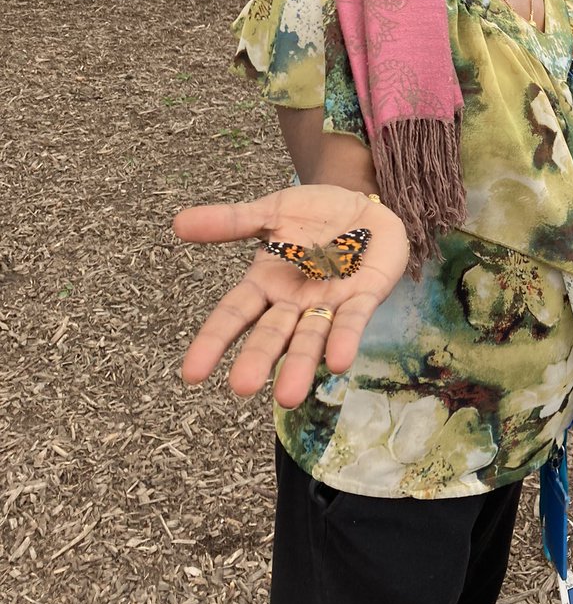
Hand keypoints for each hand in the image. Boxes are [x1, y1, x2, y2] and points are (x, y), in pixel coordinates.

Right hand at [174, 184, 408, 407]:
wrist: (363, 206)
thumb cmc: (314, 215)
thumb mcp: (271, 212)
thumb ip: (231, 221)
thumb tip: (177, 222)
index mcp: (266, 284)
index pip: (234, 315)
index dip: (214, 341)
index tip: (191, 374)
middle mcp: (294, 302)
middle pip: (272, 334)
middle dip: (258, 359)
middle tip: (242, 386)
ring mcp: (329, 304)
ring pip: (310, 338)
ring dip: (300, 365)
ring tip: (288, 397)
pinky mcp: (364, 297)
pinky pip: (352, 321)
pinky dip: (345, 340)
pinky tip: (338, 362)